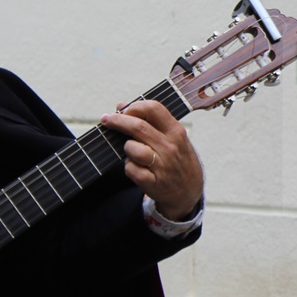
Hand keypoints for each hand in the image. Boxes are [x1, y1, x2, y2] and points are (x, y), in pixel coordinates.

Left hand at [101, 100, 203, 219]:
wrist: (190, 191)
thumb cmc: (178, 160)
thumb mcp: (174, 137)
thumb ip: (151, 121)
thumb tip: (122, 105)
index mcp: (176, 132)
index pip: (154, 109)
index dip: (134, 106)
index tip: (124, 110)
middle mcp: (170, 147)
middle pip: (138, 126)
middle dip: (118, 121)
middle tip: (107, 120)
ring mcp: (162, 166)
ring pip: (132, 148)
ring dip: (127, 148)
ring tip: (132, 150)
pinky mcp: (153, 182)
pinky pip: (130, 168)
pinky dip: (128, 166)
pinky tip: (136, 166)